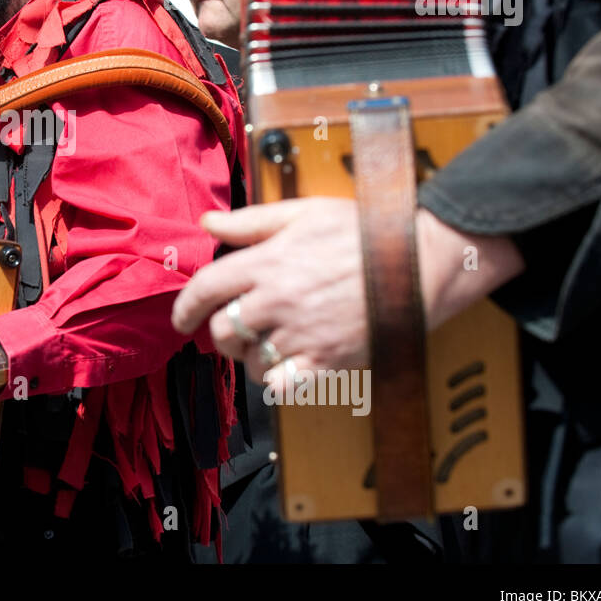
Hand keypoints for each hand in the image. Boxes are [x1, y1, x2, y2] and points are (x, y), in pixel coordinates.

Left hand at [172, 198, 369, 393]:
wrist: (419, 261)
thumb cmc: (362, 233)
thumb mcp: (302, 213)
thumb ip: (250, 223)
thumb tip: (208, 223)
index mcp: (267, 263)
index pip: (206, 290)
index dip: (184, 307)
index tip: (181, 319)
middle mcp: (278, 301)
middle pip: (223, 331)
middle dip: (221, 334)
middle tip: (234, 331)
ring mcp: (303, 334)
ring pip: (250, 362)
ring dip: (250, 357)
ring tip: (267, 344)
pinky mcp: (328, 360)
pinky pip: (283, 387)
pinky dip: (277, 383)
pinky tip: (285, 369)